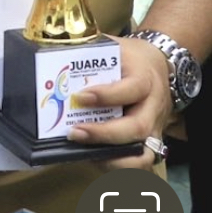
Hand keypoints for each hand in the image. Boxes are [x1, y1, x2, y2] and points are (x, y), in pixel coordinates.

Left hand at [65, 35, 171, 169]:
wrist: (160, 64)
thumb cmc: (130, 56)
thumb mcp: (114, 46)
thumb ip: (88, 51)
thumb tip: (51, 52)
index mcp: (145, 79)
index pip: (131, 90)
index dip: (107, 96)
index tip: (80, 97)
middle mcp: (153, 107)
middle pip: (137, 128)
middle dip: (104, 134)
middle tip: (74, 133)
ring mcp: (155, 128)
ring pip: (144, 154)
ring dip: (114, 160)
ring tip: (84, 154)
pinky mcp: (150, 141)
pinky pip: (139, 162)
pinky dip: (118, 166)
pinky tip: (93, 159)